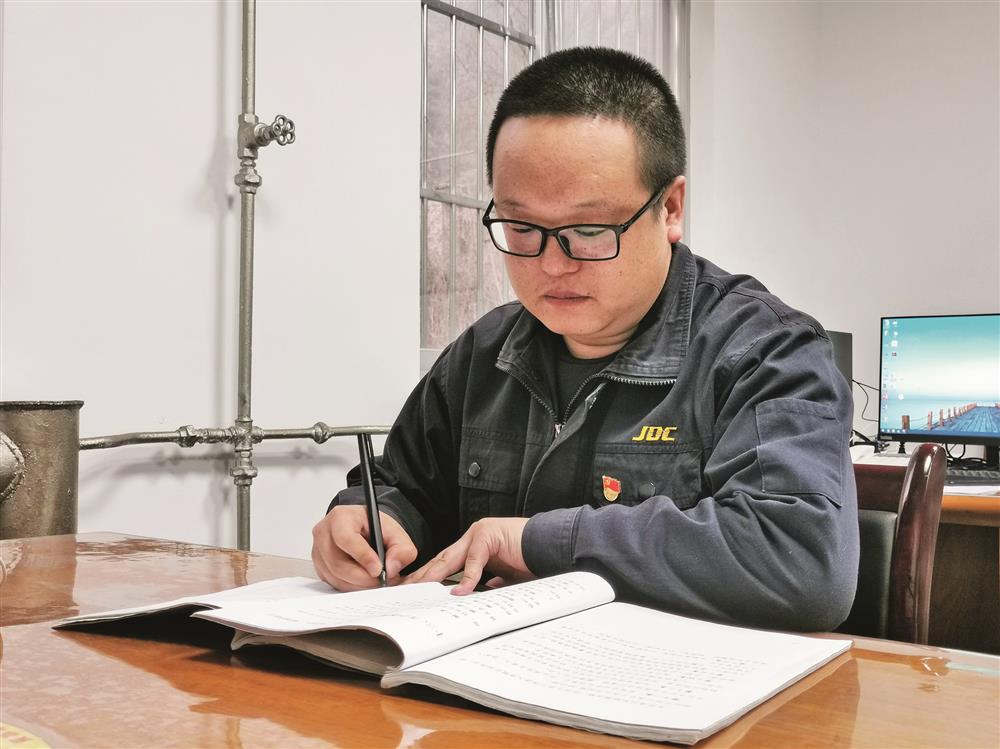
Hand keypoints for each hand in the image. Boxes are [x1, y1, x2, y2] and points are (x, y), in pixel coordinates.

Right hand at [311, 505, 417, 590]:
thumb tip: (391, 568)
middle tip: (382, 580)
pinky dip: (352, 587)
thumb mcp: (395, 532)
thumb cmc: (374, 528)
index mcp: (340, 517)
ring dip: (359, 585)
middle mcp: (324, 534)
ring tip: (378, 580)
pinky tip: (365, 581)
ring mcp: (318, 552)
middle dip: (363, 577)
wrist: (364, 530)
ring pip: (336, 577)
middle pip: (338, 563)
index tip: (378, 569)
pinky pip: (334, 583)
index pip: (345, 539)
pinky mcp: (320, 567)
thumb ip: (401, 549)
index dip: (362, 557)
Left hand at [405, 517, 532, 594]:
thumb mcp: (504, 576)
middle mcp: (473, 538)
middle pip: (441, 559)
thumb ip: (489, 581)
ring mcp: (479, 534)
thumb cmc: (531, 558)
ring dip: (435, 576)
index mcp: (475, 546)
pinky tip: (458, 591)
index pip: (446, 563)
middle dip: (423, 576)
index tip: (415, 590)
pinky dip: (467, 578)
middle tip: (406, 590)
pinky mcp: (489, 536)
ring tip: (421, 591)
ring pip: (451, 558)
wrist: (551, 544)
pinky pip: (475, 561)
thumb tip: (474, 594)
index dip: (429, 577)